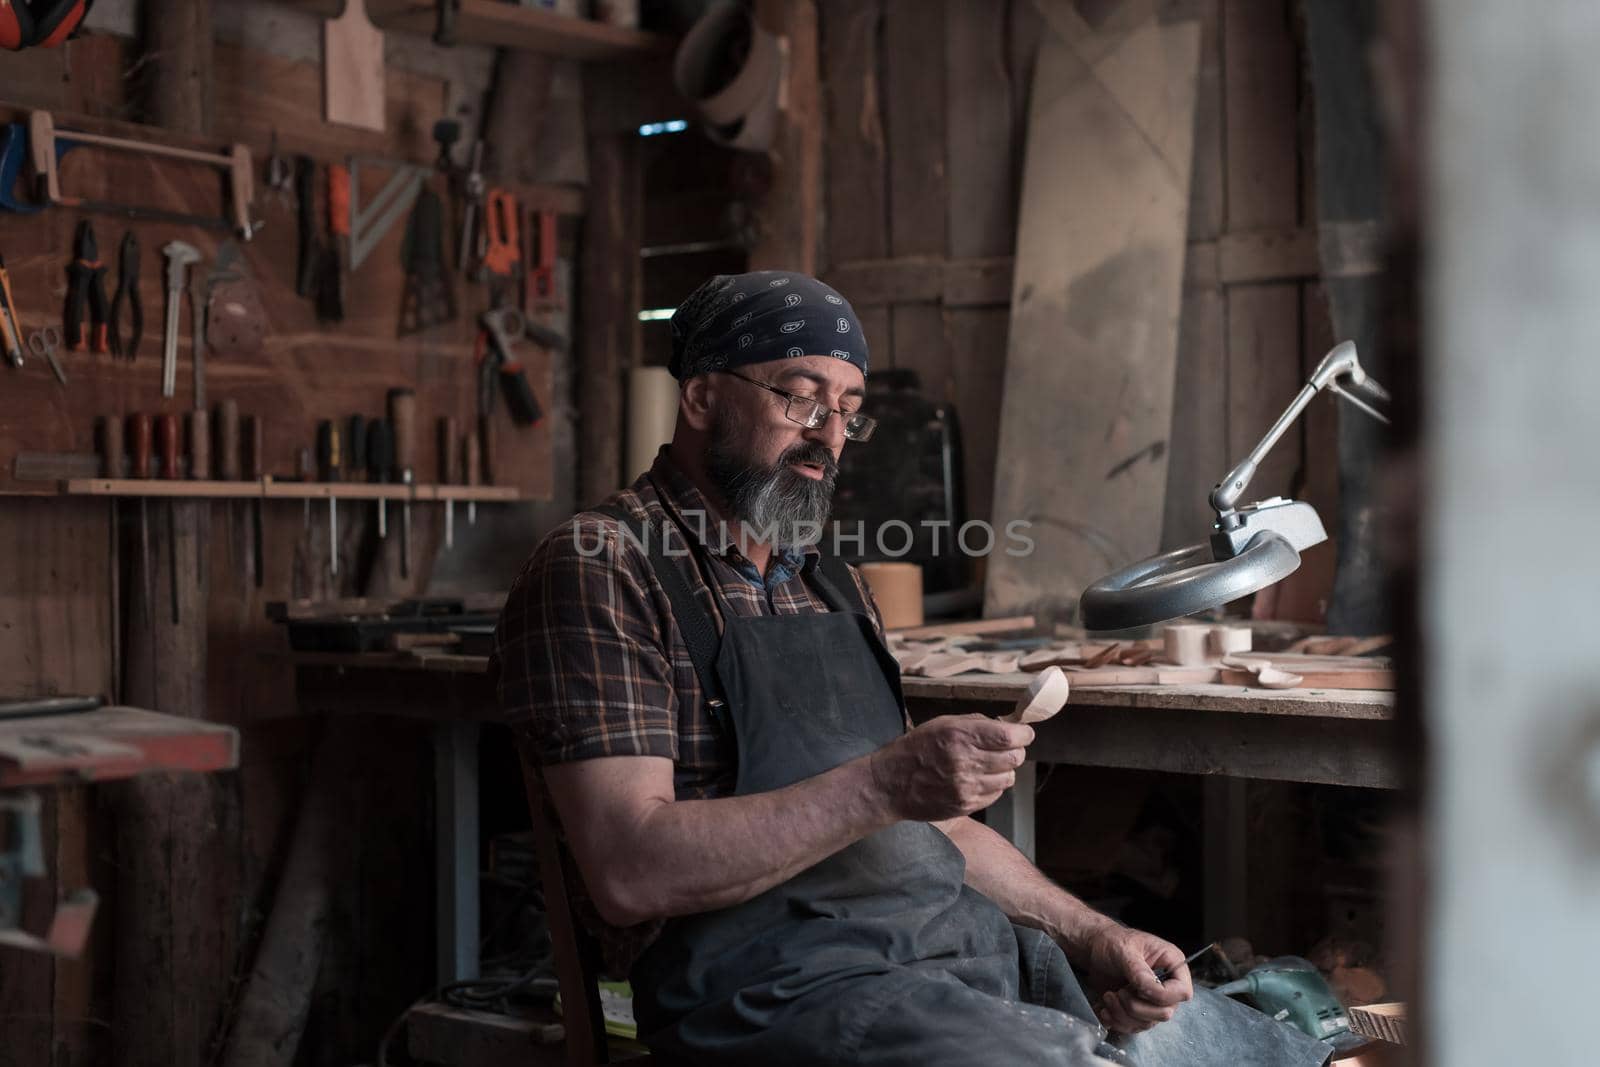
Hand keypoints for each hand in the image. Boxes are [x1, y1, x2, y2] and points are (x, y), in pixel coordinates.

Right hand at [867, 714, 1032, 821]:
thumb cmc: (917, 748)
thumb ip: (977, 723)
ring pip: (1009, 778)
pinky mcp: (966, 805)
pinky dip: (993, 785)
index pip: (1009, 736)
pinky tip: (977, 779)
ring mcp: (967, 787)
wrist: (891, 783)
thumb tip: (1008, 725)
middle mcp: (966, 762)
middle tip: (1005, 747)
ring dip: (1004, 769)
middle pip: (1015, 758)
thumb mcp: (943, 723)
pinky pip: (996, 794)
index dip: (1023, 733)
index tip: (1023, 732)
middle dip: (1015, 750)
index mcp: (960, 736)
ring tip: (987, 765)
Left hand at [1080, 923, 1193, 1033]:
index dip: (1162, 997)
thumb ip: (1139, 971)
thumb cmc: (1112, 942)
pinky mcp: (1137, 1011)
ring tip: (1108, 996)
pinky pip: (1133, 1027)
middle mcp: (1166, 985)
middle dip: (1137, 1007)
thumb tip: (1152, 990)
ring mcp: (1152, 1001)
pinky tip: (1104, 1009)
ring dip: (1123, 1014)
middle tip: (1119, 992)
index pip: (1182, 992)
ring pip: (1147, 1023)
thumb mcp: (1124, 950)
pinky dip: (1117, 1021)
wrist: (1094, 949)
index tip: (1138, 989)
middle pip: (1165, 1013)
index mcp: (1171, 964)